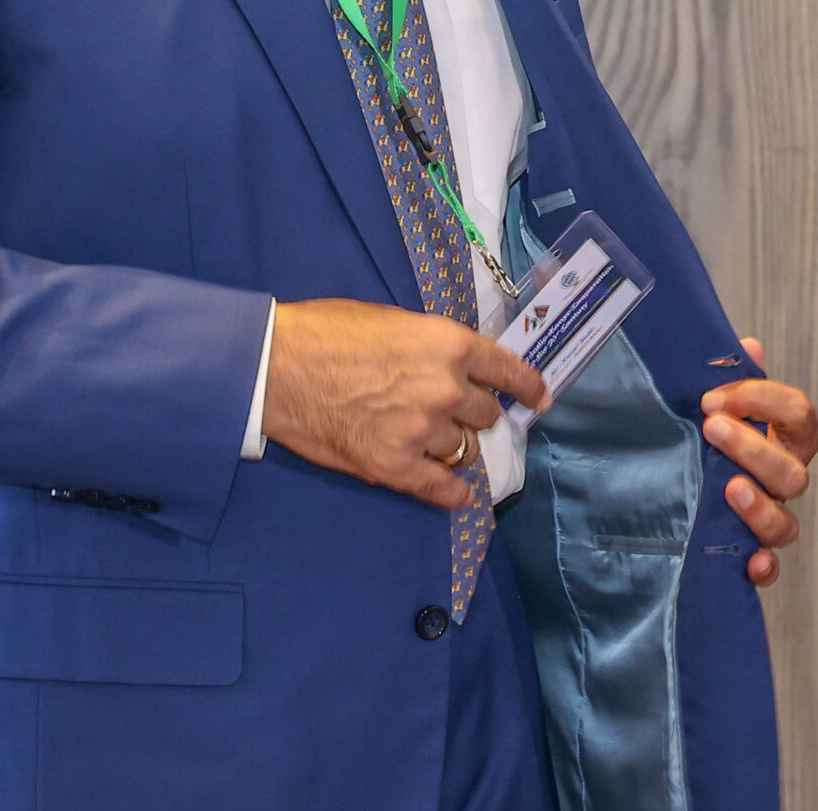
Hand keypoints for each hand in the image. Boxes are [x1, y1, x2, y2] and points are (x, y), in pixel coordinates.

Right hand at [261, 298, 549, 511]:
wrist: (277, 367)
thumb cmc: (327, 332)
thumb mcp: (394, 321)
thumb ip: (432, 347)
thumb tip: (453, 368)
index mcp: (449, 344)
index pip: (508, 371)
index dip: (528, 387)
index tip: (540, 399)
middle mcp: (446, 389)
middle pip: (485, 414)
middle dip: (472, 413)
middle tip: (450, 412)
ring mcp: (423, 431)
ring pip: (463, 448)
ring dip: (451, 444)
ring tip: (428, 439)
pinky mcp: (394, 466)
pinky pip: (440, 487)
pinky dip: (453, 493)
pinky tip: (458, 495)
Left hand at [701, 337, 817, 585]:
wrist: (670, 489)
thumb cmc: (705, 436)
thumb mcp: (713, 403)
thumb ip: (730, 377)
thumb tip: (747, 347)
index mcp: (782, 438)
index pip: (798, 414)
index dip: (764, 400)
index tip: (713, 397)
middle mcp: (782, 480)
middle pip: (794, 471)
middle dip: (754, 448)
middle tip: (712, 428)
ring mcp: (769, 519)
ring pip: (785, 524)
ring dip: (761, 507)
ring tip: (730, 490)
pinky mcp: (750, 555)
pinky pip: (770, 569)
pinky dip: (764, 567)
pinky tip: (749, 562)